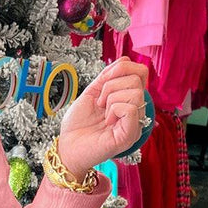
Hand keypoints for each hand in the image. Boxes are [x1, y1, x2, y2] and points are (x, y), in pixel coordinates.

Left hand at [58, 57, 149, 179]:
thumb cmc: (77, 124)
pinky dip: (114, 109)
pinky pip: (130, 108)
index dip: (121, 68)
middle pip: (138, 79)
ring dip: (111, 98)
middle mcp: (135, 111)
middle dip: (111, 85)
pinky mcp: (129, 136)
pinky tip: (107, 121)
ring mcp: (134, 124)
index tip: (102, 82)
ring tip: (103, 113)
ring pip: (136, 93)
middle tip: (99, 103)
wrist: (66, 147)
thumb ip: (108, 76)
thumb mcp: (92, 92)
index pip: (141, 72)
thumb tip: (125, 60)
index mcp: (128, 100)